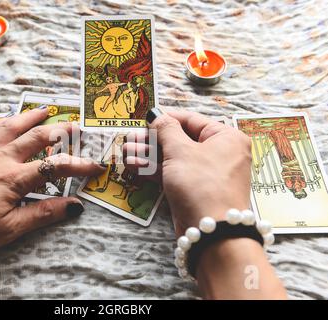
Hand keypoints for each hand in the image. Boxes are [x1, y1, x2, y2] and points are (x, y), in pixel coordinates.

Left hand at [0, 108, 104, 258]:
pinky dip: (6, 120)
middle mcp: (1, 159)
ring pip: (14, 126)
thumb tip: (74, 206)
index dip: (80, 165)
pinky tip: (10, 119)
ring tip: (47, 109)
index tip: (96, 166)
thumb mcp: (8, 229)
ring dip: (33, 117)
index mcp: (13, 179)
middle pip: (38, 138)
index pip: (56, 167)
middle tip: (78, 127)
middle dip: (61, 131)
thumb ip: (43, 214)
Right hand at [124, 109, 251, 234]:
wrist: (212, 232)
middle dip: (152, 140)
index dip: (166, 118)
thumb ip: (166, 130)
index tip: (146, 118)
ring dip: (149, 156)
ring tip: (126, 152)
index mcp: (225, 137)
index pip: (191, 119)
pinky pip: (174, 174)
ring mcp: (206, 173)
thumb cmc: (201, 183)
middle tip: (130, 139)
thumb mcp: (180, 151)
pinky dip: (155, 170)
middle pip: (180, 139)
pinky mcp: (195, 190)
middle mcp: (219, 153)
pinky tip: (134, 166)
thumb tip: (157, 114)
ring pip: (174, 159)